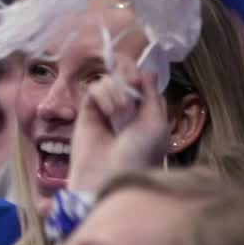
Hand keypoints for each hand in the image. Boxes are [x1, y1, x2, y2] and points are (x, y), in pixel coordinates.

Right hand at [67, 58, 166, 194]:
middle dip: (128, 77)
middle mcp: (126, 109)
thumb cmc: (141, 152)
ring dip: (116, 92)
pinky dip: (102, 96)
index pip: (143, 84)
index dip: (141, 76)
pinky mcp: (87, 111)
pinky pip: (93, 90)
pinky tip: (106, 113)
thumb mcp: (156, 123)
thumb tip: (148, 70)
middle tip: (131, 85)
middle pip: (124, 77)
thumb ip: (151, 95)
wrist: (111, 174)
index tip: (140, 80)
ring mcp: (105, 109)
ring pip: (108, 81)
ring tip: (119, 113)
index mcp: (147, 113)